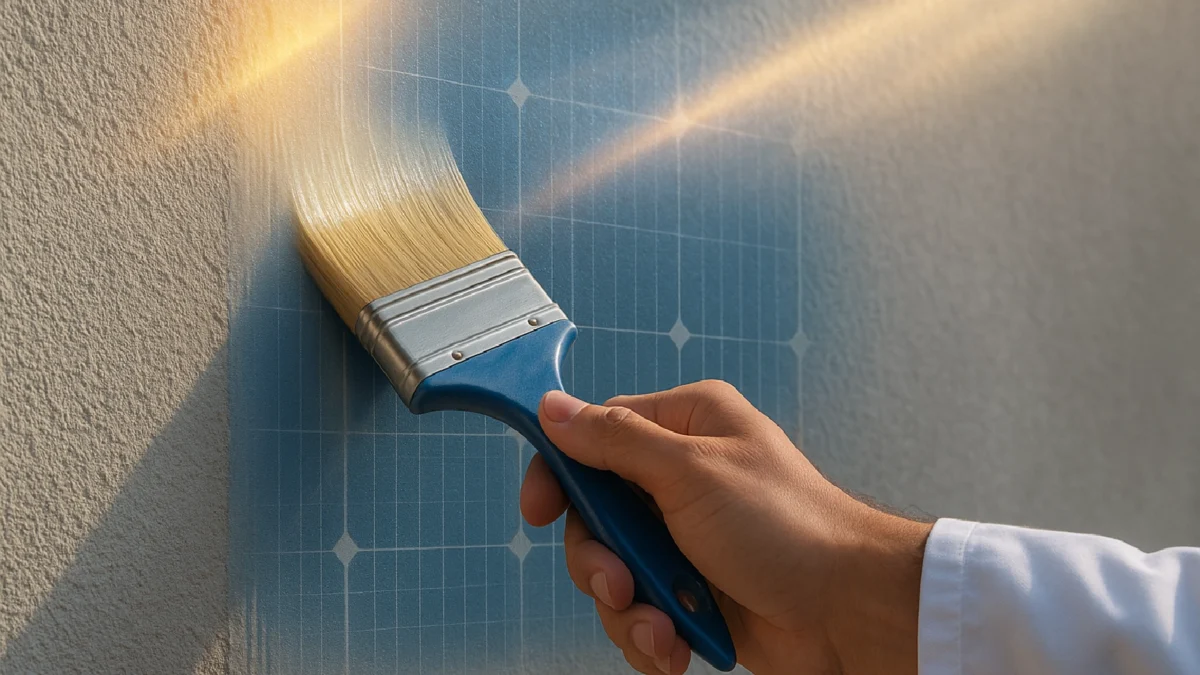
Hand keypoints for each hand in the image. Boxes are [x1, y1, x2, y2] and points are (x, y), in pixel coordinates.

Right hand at [520, 381, 932, 674]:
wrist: (849, 612)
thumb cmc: (787, 527)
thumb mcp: (691, 472)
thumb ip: (615, 441)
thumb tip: (553, 407)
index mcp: (685, 427)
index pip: (594, 436)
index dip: (559, 473)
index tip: (537, 510)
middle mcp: (682, 478)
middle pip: (595, 515)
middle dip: (600, 560)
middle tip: (622, 583)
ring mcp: (686, 538)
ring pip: (612, 571)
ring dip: (629, 608)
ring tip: (663, 626)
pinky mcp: (693, 591)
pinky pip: (641, 611)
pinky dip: (652, 633)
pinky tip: (677, 643)